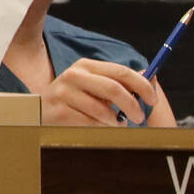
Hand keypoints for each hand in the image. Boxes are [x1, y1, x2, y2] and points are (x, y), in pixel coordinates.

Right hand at [40, 58, 158, 126]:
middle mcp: (73, 75)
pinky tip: (98, 126)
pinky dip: (100, 127)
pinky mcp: (59, 111)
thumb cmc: (75, 100)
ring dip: (116, 120)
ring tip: (116, 123)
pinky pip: (90, 122)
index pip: (121, 72)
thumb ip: (120, 82)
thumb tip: (151, 77)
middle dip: (132, 105)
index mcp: (86, 66)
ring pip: (102, 109)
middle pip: (113, 89)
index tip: (152, 100)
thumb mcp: (95, 85)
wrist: (41, 111)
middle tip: (139, 117)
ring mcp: (63, 93)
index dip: (141, 86)